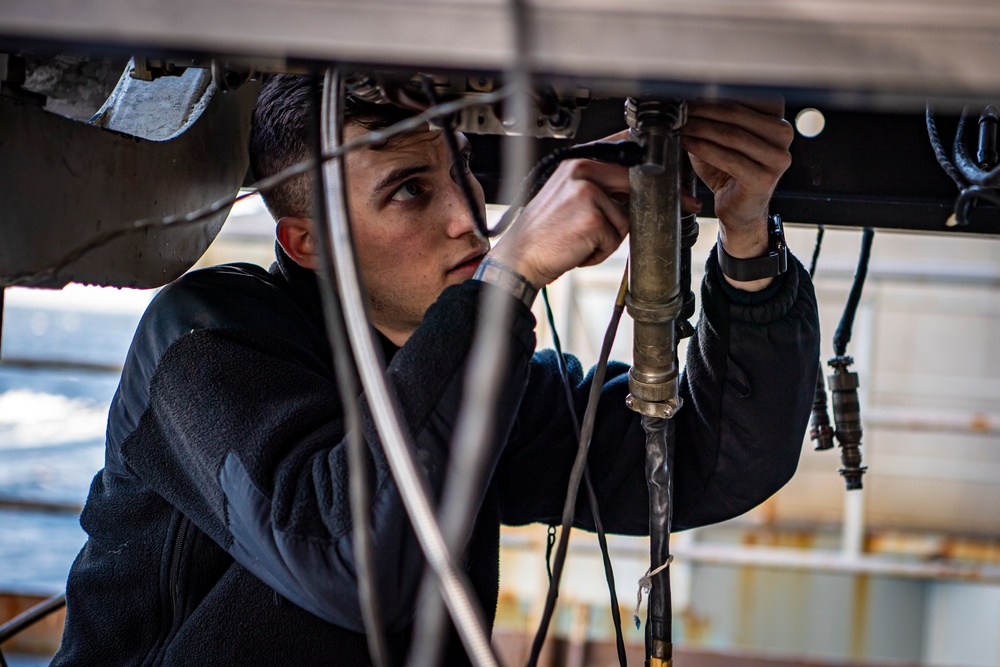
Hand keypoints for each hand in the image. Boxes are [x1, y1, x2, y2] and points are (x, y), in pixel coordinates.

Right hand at [488, 153, 629, 287]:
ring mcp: (588, 194)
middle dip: (621, 209)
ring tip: (580, 240)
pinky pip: (615, 240)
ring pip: (625, 218)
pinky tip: (577, 250)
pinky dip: (600, 253)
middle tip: (595, 225)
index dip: (631, 172)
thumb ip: (595, 184)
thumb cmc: (541, 233)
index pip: (620, 154)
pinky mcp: (594, 219)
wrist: (520, 258)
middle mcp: (581, 172)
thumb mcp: (564, 195)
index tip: (627, 188)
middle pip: (630, 183)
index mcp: (574, 163)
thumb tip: (629, 183)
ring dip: (608, 237)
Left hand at [682, 98, 792, 265]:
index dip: (714, 93)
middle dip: (704, 110)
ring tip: (681, 126)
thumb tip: (689, 93)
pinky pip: (730, 159)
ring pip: (733, 135)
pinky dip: (705, 150)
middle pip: (737, 113)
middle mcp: (784, 134)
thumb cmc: (729, 170)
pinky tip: (688, 144)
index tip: (689, 93)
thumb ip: (714, 116)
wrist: (738, 209)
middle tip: (680, 109)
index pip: (745, 95)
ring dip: (701, 129)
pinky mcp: (765, 178)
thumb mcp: (721, 137)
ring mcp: (778, 157)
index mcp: (777, 118)